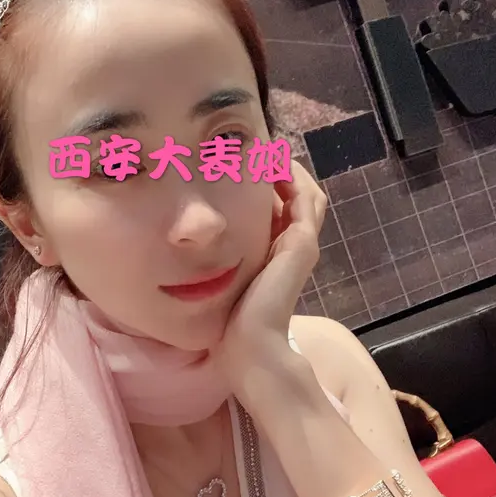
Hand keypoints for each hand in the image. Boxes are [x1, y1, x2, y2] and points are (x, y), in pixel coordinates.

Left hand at [217, 160, 325, 383]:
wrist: (249, 344)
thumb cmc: (230, 320)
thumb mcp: (223, 281)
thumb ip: (218, 262)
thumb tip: (189, 240)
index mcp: (278, 254)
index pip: (283, 209)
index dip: (270, 187)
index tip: (244, 167)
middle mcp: (294, 246)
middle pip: (300, 197)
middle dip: (280, 173)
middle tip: (258, 153)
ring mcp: (302, 244)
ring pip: (307, 193)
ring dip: (287, 170)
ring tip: (264, 152)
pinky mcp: (301, 244)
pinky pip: (304, 199)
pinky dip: (290, 178)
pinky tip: (268, 165)